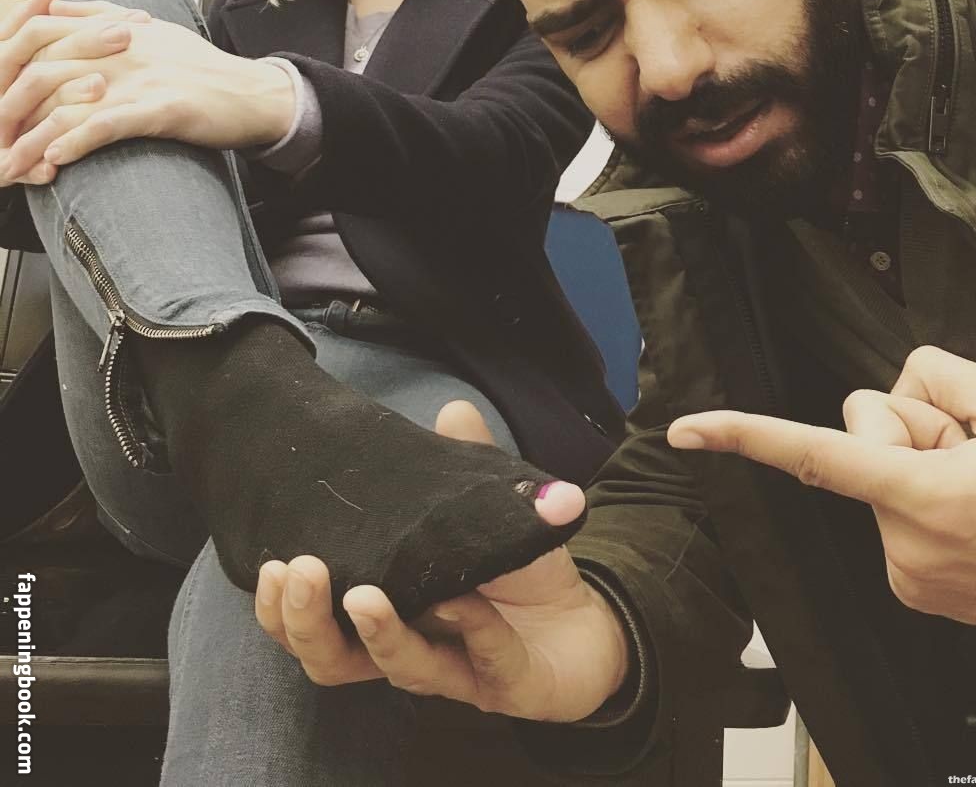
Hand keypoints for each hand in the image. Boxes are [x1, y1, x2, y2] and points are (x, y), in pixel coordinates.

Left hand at [1, 4, 295, 177]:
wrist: (254, 93)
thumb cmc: (205, 69)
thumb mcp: (150, 29)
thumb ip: (97, 13)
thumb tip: (51, 4)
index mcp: (113, 28)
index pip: (38, 37)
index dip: (5, 68)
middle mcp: (120, 49)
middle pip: (40, 74)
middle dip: (7, 113)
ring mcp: (140, 78)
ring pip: (66, 104)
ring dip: (31, 141)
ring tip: (13, 167)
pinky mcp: (161, 108)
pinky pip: (107, 124)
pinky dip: (75, 143)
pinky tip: (55, 161)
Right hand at [255, 400, 629, 720]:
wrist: (588, 623)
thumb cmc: (518, 572)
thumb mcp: (489, 511)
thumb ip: (467, 464)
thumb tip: (452, 407)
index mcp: (389, 608)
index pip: (314, 621)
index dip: (282, 607)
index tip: (270, 563)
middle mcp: (409, 646)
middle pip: (332, 659)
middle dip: (305, 622)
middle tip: (297, 574)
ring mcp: (455, 669)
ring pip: (399, 668)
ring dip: (379, 633)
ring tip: (365, 597)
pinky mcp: (503, 685)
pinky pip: (483, 661)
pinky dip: (475, 627)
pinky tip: (469, 598)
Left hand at [668, 346, 975, 642]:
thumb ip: (938, 373)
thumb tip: (898, 385)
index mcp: (919, 495)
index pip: (814, 454)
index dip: (743, 434)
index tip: (686, 429)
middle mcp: (900, 543)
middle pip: (862, 440)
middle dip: (908, 429)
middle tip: (975, 453)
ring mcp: (906, 576)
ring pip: (878, 479)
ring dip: (922, 470)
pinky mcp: (915, 594)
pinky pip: (894, 517)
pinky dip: (925, 504)